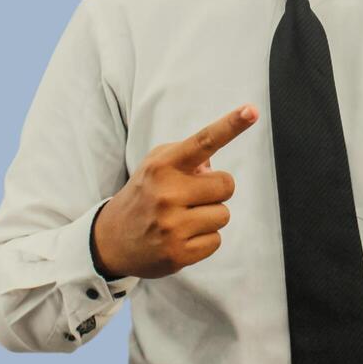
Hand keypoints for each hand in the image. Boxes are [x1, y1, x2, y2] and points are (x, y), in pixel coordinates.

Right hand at [92, 104, 256, 279]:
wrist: (111, 241)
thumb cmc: (145, 195)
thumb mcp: (156, 166)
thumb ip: (186, 157)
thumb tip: (213, 168)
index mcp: (163, 165)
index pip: (203, 141)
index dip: (230, 125)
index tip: (251, 110)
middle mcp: (167, 193)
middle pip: (226, 184)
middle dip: (216, 191)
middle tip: (191, 197)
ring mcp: (172, 225)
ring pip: (223, 214)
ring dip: (209, 217)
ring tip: (183, 219)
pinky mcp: (178, 253)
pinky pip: (216, 240)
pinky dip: (204, 240)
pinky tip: (182, 238)